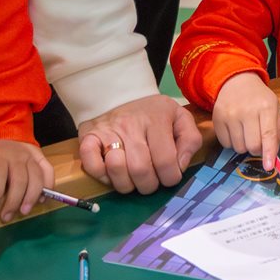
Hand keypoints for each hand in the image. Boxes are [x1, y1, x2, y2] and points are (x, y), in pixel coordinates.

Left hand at [0, 138, 54, 219]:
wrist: (6, 136)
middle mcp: (17, 155)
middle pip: (19, 179)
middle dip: (13, 201)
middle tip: (6, 217)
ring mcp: (31, 156)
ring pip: (36, 177)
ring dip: (32, 196)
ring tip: (24, 212)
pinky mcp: (41, 158)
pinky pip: (48, 172)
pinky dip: (48, 186)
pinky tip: (41, 199)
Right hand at [79, 93, 203, 195]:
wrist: (119, 94)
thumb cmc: (153, 112)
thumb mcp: (180, 117)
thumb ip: (190, 140)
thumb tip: (180, 165)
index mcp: (156, 119)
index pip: (165, 160)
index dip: (170, 178)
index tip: (169, 176)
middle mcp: (131, 125)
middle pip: (140, 170)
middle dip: (149, 185)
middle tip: (151, 180)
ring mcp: (108, 131)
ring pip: (117, 169)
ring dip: (127, 184)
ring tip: (133, 178)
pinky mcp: (88, 138)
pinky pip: (92, 164)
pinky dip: (102, 176)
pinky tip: (112, 174)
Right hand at [212, 72, 279, 169]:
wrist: (236, 81)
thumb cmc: (259, 98)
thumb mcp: (274, 109)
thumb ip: (276, 132)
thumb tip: (271, 157)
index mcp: (266, 106)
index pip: (268, 134)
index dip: (269, 153)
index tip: (268, 167)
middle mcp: (247, 110)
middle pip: (252, 146)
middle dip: (257, 149)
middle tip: (257, 141)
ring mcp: (230, 114)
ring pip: (238, 148)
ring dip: (244, 146)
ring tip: (245, 132)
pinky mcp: (217, 118)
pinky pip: (225, 144)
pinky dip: (232, 142)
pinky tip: (234, 130)